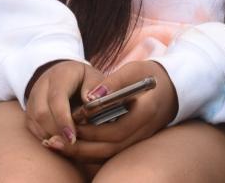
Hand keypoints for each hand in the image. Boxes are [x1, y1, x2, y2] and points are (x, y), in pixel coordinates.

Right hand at [25, 60, 91, 151]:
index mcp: (60, 75)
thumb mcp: (93, 77)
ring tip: (66, 146)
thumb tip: (90, 100)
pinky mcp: (29, 110)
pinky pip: (32, 127)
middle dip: (56, 132)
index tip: (72, 137)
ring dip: (50, 136)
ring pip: (35, 122)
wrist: (64, 73)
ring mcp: (32, 98)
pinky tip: (58, 143)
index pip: (56, 99)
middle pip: (42, 113)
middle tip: (71, 146)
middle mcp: (42, 85)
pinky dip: (44, 137)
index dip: (63, 120)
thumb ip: (96, 87)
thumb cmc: (84, 79)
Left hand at [58, 61, 178, 167]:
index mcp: (146, 113)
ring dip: (80, 153)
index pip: (117, 131)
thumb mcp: (134, 70)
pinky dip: (88, 152)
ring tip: (54, 146)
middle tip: (52, 142)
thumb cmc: (149, 75)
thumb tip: (92, 96)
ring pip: (107, 154)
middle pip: (109, 149)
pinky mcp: (131, 142)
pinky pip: (108, 152)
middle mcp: (143, 132)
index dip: (92, 131)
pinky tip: (68, 147)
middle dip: (80, 148)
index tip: (71, 123)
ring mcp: (138, 140)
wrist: (171, 88)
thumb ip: (114, 82)